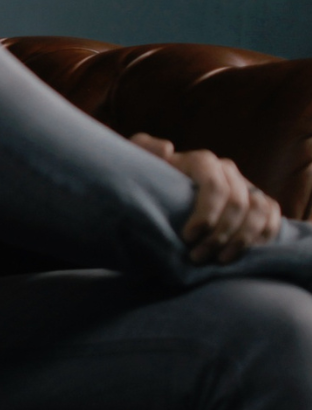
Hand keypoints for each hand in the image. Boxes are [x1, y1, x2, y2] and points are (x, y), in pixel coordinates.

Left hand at [129, 133, 281, 263]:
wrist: (160, 196)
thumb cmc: (147, 182)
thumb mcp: (137, 164)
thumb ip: (144, 150)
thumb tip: (168, 149)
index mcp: (201, 162)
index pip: (214, 185)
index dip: (206, 213)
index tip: (188, 237)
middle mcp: (227, 171)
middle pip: (237, 202)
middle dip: (219, 234)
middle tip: (198, 257)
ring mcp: (245, 186)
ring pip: (258, 210)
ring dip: (242, 239)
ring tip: (219, 260)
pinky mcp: (258, 203)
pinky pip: (272, 216)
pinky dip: (263, 236)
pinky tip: (242, 253)